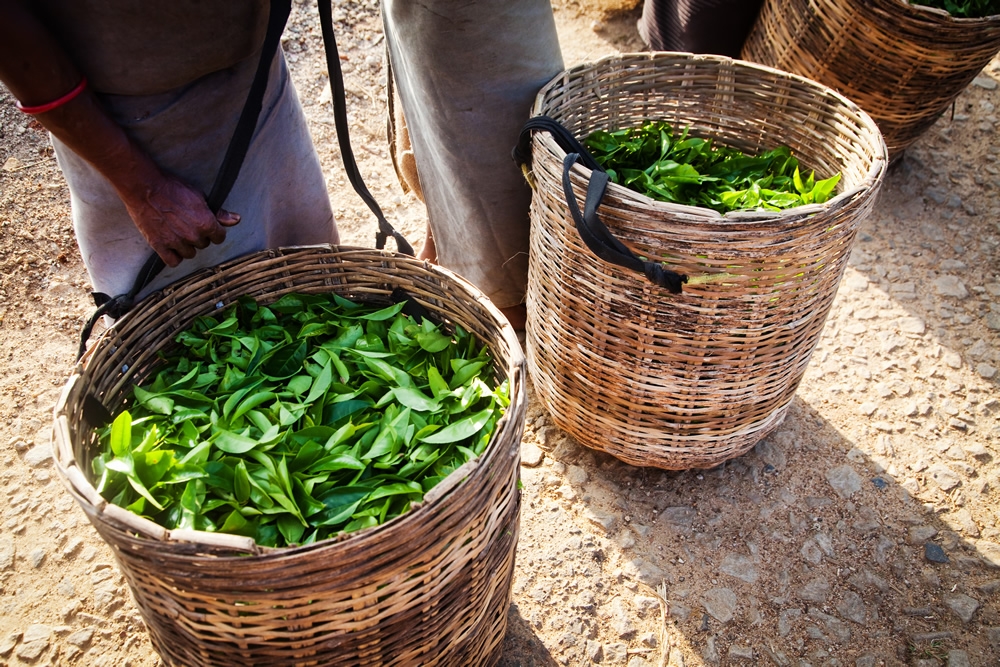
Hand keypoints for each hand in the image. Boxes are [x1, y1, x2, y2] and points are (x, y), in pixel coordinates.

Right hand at [121, 174, 240, 267]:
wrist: (145, 188)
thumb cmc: (172, 188)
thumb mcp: (199, 196)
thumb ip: (218, 213)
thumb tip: (236, 220)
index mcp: (206, 223)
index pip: (219, 237)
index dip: (213, 231)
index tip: (205, 225)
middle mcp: (193, 236)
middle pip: (203, 244)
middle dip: (198, 236)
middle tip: (187, 223)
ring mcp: (176, 242)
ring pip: (189, 254)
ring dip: (186, 246)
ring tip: (177, 232)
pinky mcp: (159, 246)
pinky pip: (173, 261)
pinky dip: (173, 255)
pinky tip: (171, 245)